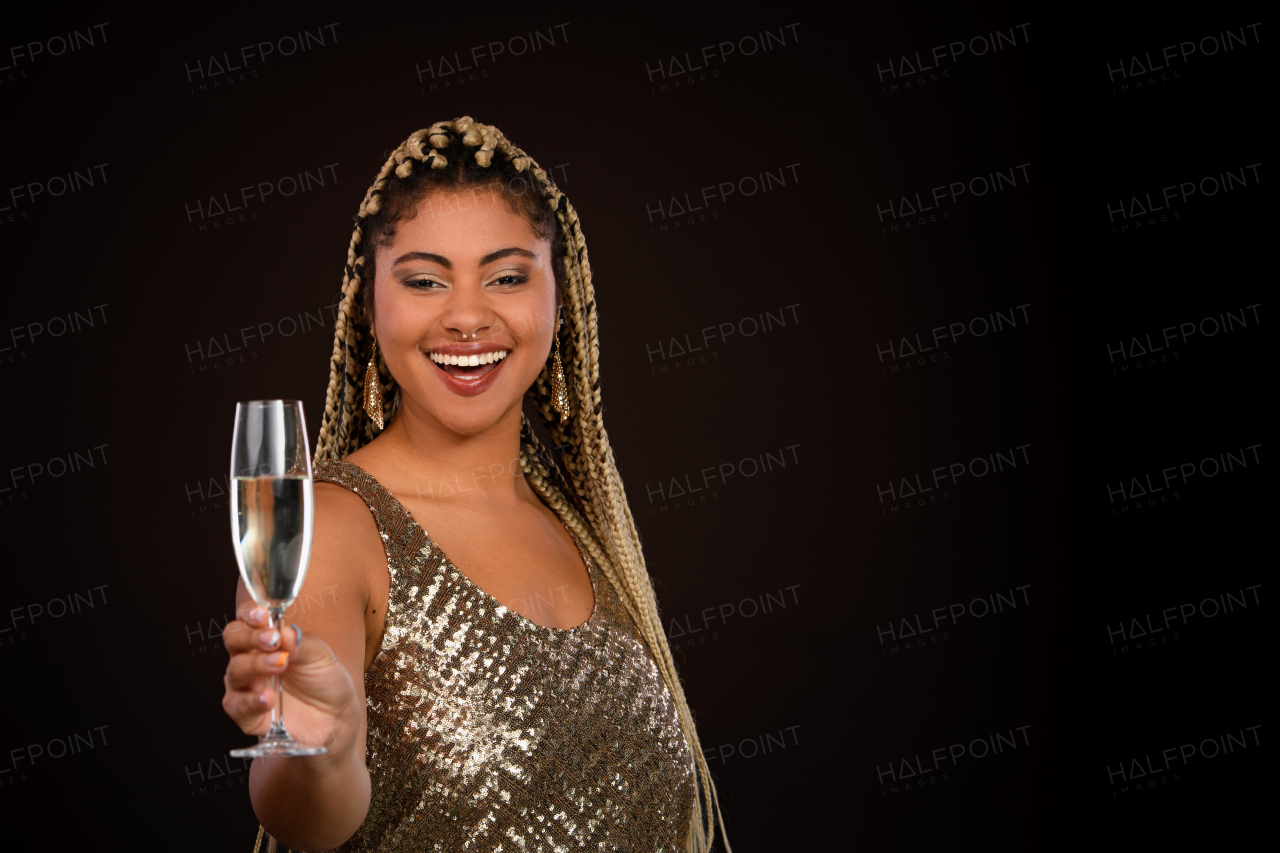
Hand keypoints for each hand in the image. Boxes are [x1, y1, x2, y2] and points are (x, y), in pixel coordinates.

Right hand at [221, 605, 360, 754]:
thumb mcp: (321, 656)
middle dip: (251, 636)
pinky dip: (251, 700)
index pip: (248, 619)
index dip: (250, 613)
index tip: (262, 615)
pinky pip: (237, 704)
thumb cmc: (325, 680)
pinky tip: (268, 698)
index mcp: (268, 639)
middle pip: (234, 638)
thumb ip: (301, 643)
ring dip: (256, 665)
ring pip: (235, 669)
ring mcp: (246, 685)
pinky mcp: (246, 713)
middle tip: (273, 641)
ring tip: (279, 664)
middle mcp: (251, 658)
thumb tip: (284, 631)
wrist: (335, 718)